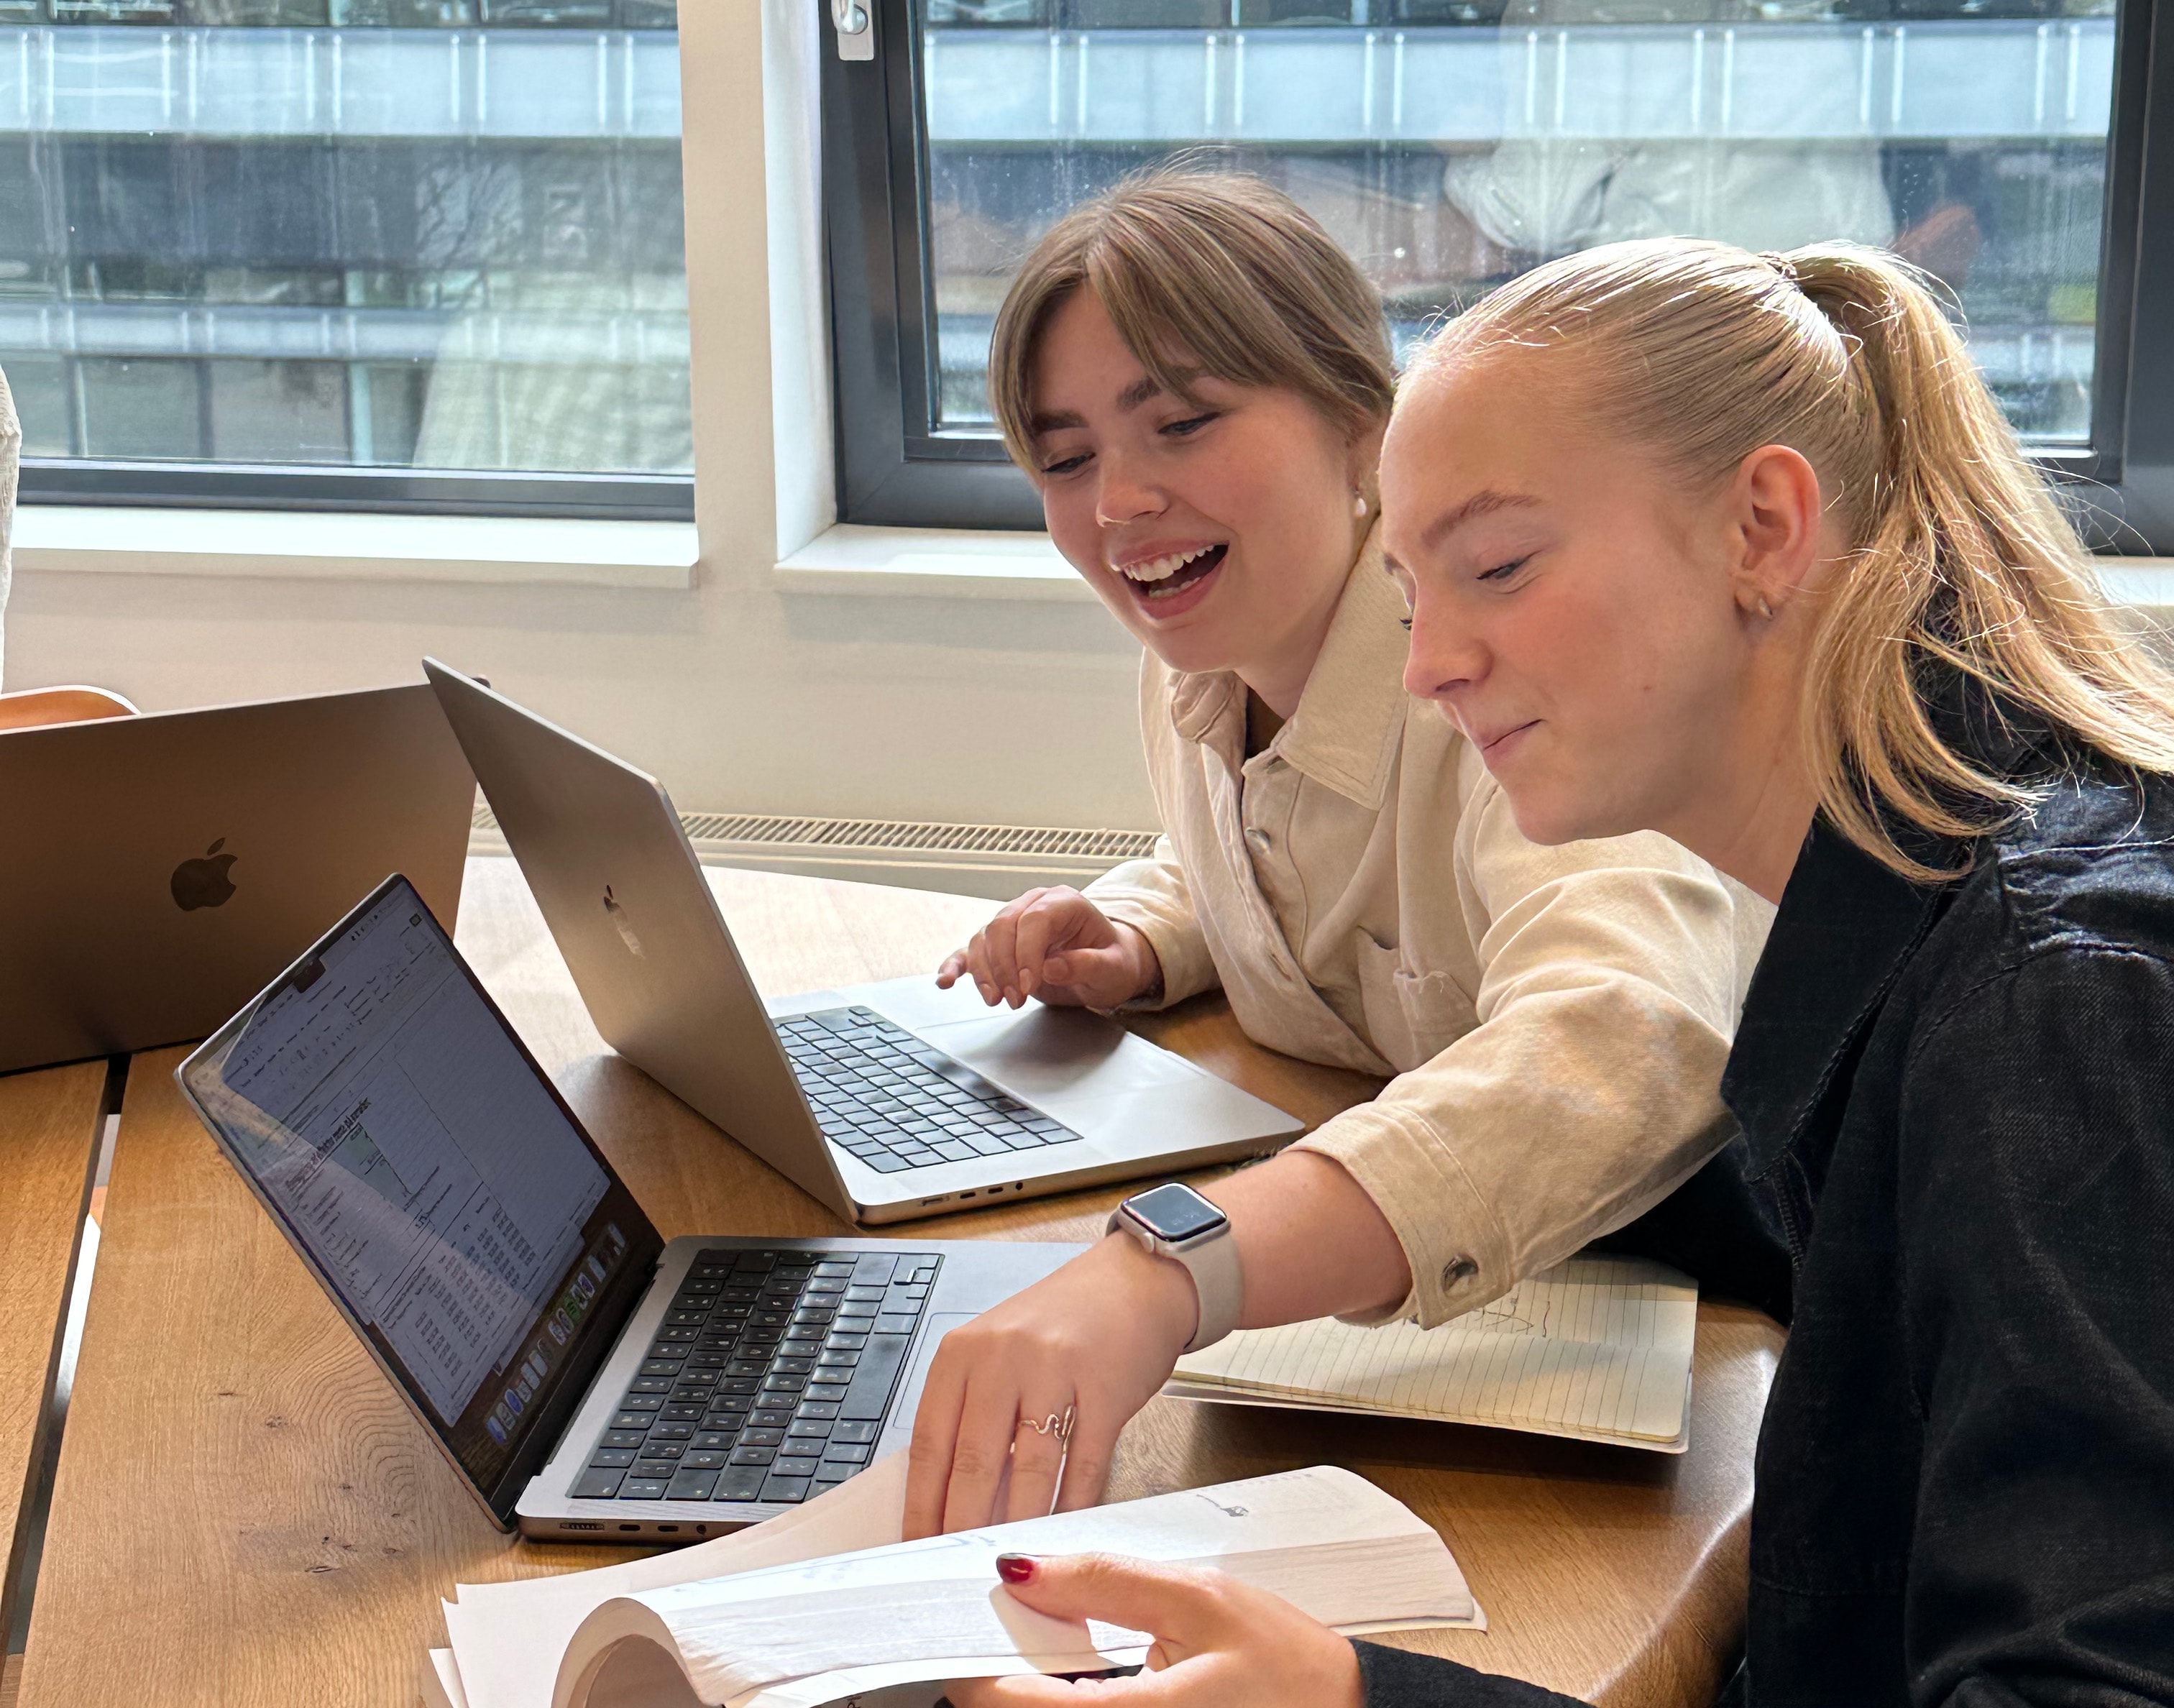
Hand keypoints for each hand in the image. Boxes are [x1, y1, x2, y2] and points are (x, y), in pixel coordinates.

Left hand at [905, 1234, 1196, 1536]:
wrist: (1134, 1281)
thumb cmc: (1061, 1323)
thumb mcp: (997, 1351)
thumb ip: (971, 1410)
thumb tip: (949, 1497)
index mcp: (963, 1352)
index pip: (929, 1444)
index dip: (922, 1505)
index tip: (917, 1547)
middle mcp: (1003, 1356)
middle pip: (973, 1461)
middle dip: (963, 1526)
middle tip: (959, 1569)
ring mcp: (1055, 1369)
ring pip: (1029, 1468)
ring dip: (1019, 1523)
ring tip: (1010, 1560)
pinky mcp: (1106, 1386)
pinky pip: (1084, 1462)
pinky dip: (1072, 1504)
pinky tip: (1063, 1529)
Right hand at [936, 888, 1160, 1010]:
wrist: (1106, 968)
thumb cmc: (1113, 963)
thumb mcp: (1114, 968)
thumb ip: (1088, 965)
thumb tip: (1051, 966)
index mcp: (1064, 903)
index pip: (1034, 919)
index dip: (1026, 952)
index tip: (1028, 985)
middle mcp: (1034, 905)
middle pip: (1002, 925)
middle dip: (1004, 966)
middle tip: (1015, 999)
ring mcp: (1014, 923)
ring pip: (984, 938)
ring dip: (985, 972)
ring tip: (998, 1000)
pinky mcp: (1000, 946)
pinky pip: (970, 950)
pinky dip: (956, 965)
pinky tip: (946, 981)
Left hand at [944, 1552, 1363, 1707]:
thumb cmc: (1292, 1668)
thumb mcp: (1201, 1599)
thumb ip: (1106, 1582)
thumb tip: (1023, 1570)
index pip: (1011, 1707)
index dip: (974, 1663)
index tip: (966, 1624)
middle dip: (1000, 1679)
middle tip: (1009, 1629)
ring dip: (1033, 1695)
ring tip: (1047, 1649)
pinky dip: (1063, 1707)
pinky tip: (1080, 1681)